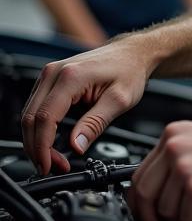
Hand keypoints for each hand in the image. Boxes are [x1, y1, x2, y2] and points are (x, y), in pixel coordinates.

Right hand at [21, 38, 153, 175]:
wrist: (132, 53)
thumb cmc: (129, 71)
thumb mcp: (119, 101)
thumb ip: (95, 124)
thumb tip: (76, 146)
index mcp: (71, 77)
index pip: (45, 118)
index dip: (43, 147)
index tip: (48, 165)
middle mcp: (54, 73)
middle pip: (31, 118)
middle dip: (36, 148)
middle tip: (51, 167)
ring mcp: (49, 74)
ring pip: (29, 114)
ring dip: (36, 140)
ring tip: (52, 159)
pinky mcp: (50, 79)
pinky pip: (36, 108)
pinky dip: (39, 128)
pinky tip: (49, 143)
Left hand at [127, 120, 191, 220]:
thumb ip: (180, 161)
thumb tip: (162, 190)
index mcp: (174, 135)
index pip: (140, 175)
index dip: (142, 204)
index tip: (149, 217)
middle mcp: (174, 147)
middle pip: (143, 195)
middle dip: (153, 220)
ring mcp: (184, 166)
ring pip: (166, 211)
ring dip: (189, 218)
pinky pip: (188, 219)